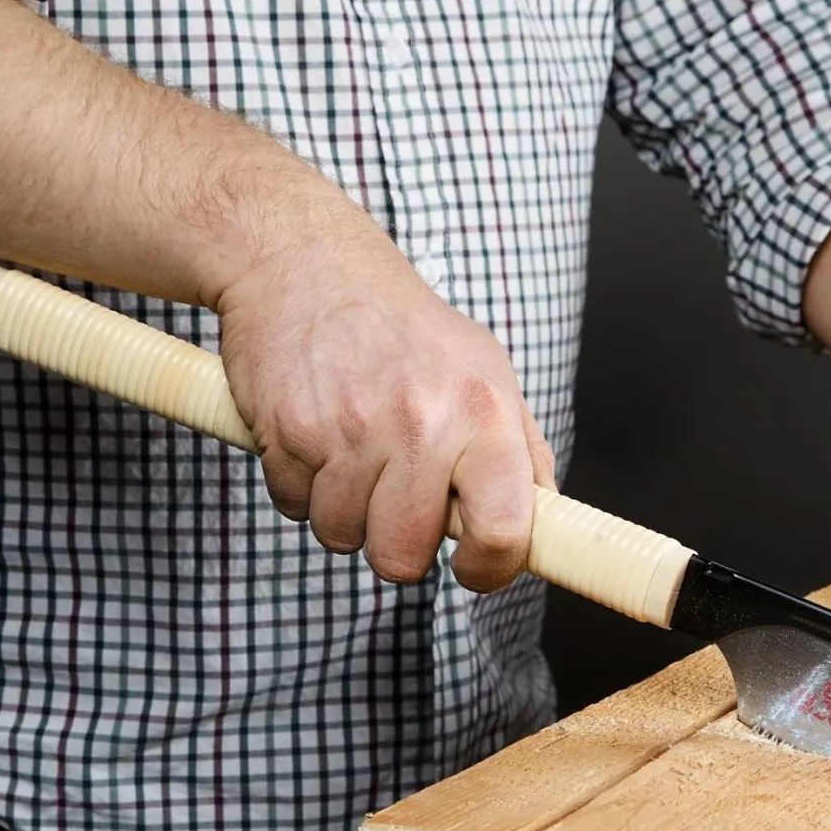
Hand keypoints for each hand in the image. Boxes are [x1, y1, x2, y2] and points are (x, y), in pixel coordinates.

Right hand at [214, 195, 552, 592]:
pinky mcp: (288, 431)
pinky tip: (313, 434)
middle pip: (404, 557)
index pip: (505, 530)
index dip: (489, 569)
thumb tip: (542, 522)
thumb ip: (517, 449)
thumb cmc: (402, 325)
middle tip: (395, 497)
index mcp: (483, 413)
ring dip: (343, 511)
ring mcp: (350, 430)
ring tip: (351, 453)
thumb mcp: (484, 369)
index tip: (474, 568)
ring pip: (342, 536)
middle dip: (395, 543)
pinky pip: (292, 505)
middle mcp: (421, 423)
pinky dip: (299, 484)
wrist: (305, 262)